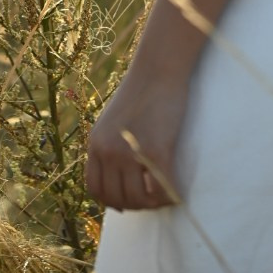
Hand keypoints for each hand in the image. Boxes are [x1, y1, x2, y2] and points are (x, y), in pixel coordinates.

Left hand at [85, 67, 189, 210]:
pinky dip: (169, 197)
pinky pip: (161, 189)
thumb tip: (120, 175)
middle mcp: (107, 150)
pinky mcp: (155, 150)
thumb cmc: (142, 90)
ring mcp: (129, 152)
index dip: (113, 201)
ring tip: (165, 195)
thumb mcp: (113, 119)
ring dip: (153, 203)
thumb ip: (111, 145)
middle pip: (117, 199)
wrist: (159, 67)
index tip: (128, 202)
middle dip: (136, 205)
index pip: (96, 189)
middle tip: (153, 198)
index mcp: (96, 143)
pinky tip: (176, 194)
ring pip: (139, 199)